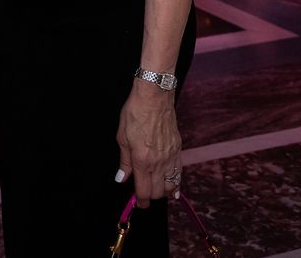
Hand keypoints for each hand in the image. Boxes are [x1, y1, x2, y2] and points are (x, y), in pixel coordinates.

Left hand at [115, 80, 181, 206]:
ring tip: (158, 193)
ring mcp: (170, 156)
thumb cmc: (135, 113)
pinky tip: (174, 188)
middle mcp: (159, 162)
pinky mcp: (178, 149)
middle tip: (143, 195)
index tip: (138, 203)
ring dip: (164, 192)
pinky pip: (178, 172)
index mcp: (142, 161)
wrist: (154, 97)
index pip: (144, 191)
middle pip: (158, 192)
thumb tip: (121, 179)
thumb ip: (124, 162)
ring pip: (171, 185)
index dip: (140, 201)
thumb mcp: (122, 137)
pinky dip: (176, 182)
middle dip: (150, 197)